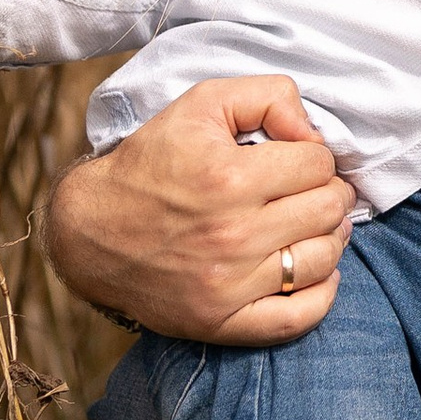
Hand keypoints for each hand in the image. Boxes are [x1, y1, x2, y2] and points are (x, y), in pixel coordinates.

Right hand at [42, 74, 354, 344]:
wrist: (91, 230)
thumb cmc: (151, 162)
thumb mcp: (201, 104)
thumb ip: (267, 97)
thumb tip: (312, 133)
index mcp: (228, 178)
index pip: (318, 164)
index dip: (314, 156)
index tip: (297, 160)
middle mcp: (232, 235)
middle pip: (326, 209)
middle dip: (328, 191)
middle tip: (312, 189)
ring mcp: (228, 285)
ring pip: (320, 259)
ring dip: (329, 237)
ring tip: (313, 224)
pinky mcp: (220, 322)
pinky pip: (296, 319)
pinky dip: (321, 295)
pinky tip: (319, 272)